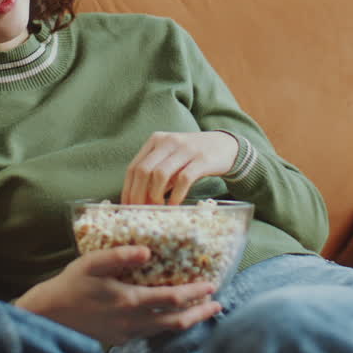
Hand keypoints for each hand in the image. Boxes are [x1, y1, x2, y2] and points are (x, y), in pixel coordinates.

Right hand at [14, 246, 220, 344]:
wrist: (49, 316)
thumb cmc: (70, 285)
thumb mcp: (92, 263)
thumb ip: (120, 255)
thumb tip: (147, 250)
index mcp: (130, 301)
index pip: (172, 299)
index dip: (195, 293)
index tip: (211, 285)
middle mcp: (133, 321)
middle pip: (176, 321)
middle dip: (200, 313)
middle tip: (217, 305)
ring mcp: (127, 333)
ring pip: (165, 330)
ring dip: (186, 320)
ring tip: (201, 312)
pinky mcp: (120, 338)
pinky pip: (151, 334)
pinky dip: (167, 325)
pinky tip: (170, 318)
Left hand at [121, 131, 238, 204]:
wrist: (226, 146)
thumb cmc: (193, 157)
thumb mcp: (170, 159)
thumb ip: (155, 174)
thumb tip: (139, 201)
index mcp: (156, 140)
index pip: (134, 167)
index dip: (128, 189)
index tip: (127, 207)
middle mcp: (168, 141)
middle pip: (143, 170)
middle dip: (138, 194)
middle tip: (140, 211)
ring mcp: (185, 149)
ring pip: (160, 174)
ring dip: (155, 195)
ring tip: (158, 207)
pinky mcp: (202, 159)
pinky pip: (184, 179)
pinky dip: (176, 195)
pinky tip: (174, 205)